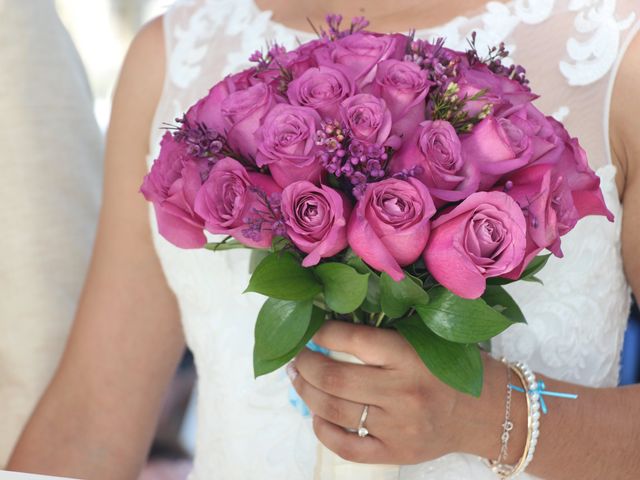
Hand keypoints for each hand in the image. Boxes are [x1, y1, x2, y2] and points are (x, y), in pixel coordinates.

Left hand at [289, 321, 508, 464]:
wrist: (487, 413)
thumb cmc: (452, 368)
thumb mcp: (424, 340)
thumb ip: (384, 334)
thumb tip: (331, 326)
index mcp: (410, 357)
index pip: (353, 339)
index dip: (322, 332)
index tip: (312, 328)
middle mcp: (403, 393)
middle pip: (334, 377)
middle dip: (305, 363)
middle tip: (297, 356)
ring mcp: (397, 428)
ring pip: (333, 410)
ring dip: (306, 392)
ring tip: (298, 379)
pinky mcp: (395, 454)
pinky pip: (346, 446)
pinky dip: (323, 429)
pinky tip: (316, 414)